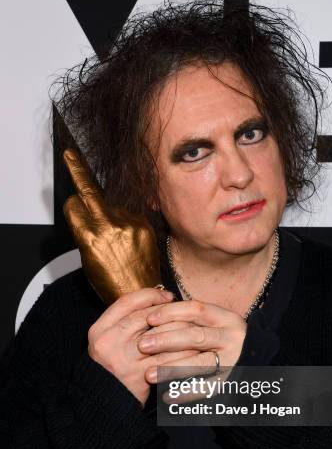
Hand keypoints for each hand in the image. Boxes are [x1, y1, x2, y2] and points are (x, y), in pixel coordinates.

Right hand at [63, 149, 160, 304]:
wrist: (141, 292)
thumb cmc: (112, 281)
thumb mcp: (88, 259)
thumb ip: (85, 232)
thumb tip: (86, 211)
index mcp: (90, 237)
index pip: (73, 204)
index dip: (73, 207)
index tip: (71, 194)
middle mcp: (110, 227)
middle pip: (89, 191)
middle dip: (77, 170)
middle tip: (71, 155)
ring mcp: (130, 225)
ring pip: (111, 207)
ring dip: (110, 216)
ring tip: (118, 242)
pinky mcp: (144, 225)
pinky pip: (129, 214)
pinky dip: (126, 222)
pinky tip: (129, 240)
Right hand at [87, 288, 197, 405]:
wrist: (104, 405)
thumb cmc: (110, 371)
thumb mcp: (108, 343)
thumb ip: (125, 325)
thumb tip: (155, 303)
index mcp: (99, 330)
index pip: (127, 302)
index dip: (150, 295)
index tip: (167, 295)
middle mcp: (108, 341)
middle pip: (145, 316)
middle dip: (170, 312)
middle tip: (187, 311)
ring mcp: (123, 358)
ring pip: (160, 335)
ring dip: (182, 330)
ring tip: (196, 327)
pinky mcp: (139, 375)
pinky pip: (168, 358)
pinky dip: (184, 352)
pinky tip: (196, 349)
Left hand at [138, 300, 246, 383]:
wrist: (254, 362)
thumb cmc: (220, 340)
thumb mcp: (211, 324)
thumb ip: (188, 320)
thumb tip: (149, 316)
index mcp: (225, 318)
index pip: (197, 309)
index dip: (171, 312)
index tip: (149, 318)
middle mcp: (232, 337)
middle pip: (196, 336)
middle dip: (166, 340)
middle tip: (142, 345)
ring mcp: (233, 360)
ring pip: (200, 363)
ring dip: (172, 368)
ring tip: (149, 375)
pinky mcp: (231, 382)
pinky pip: (207, 389)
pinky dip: (186, 393)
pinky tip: (167, 396)